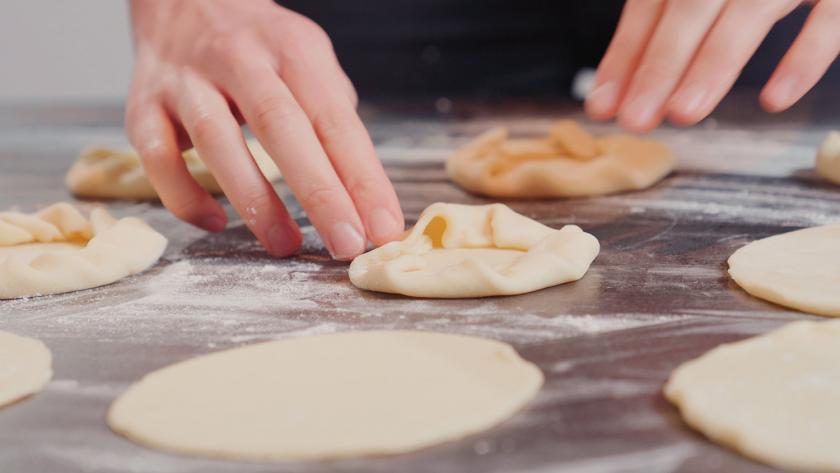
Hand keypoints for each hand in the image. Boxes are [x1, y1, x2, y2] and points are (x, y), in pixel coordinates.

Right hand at [126, 0, 403, 258]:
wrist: (186, 0)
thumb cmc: (261, 47)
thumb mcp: (309, 60)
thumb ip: (334, 117)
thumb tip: (364, 191)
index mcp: (293, 49)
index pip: (335, 119)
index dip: (362, 177)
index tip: (384, 228)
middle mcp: (239, 59)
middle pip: (282, 127)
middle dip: (320, 193)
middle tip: (347, 245)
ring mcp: (186, 80)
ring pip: (216, 140)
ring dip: (254, 201)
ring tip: (286, 244)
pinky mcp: (143, 105)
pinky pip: (157, 157)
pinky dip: (185, 197)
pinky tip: (216, 222)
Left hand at [585, 0, 839, 132]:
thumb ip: (659, 29)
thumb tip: (610, 94)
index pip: (652, 2)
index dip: (626, 54)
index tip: (602, 105)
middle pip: (692, 6)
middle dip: (660, 65)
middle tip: (635, 120)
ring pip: (751, 11)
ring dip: (714, 62)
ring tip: (682, 113)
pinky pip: (831, 19)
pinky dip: (804, 58)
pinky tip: (774, 99)